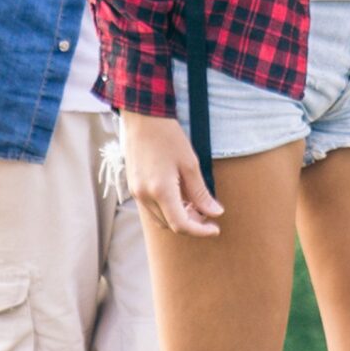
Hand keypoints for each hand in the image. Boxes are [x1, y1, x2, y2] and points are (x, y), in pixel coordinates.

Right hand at [122, 111, 221, 237]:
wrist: (142, 119)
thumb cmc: (168, 137)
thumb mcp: (190, 164)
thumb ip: (201, 192)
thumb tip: (215, 212)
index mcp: (160, 191)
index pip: (181, 225)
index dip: (200, 231)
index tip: (216, 228)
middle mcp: (144, 196)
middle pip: (169, 225)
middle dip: (191, 224)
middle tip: (209, 214)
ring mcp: (136, 192)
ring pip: (159, 219)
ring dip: (178, 218)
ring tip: (195, 205)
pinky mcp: (133, 186)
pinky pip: (151, 208)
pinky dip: (167, 209)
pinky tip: (180, 197)